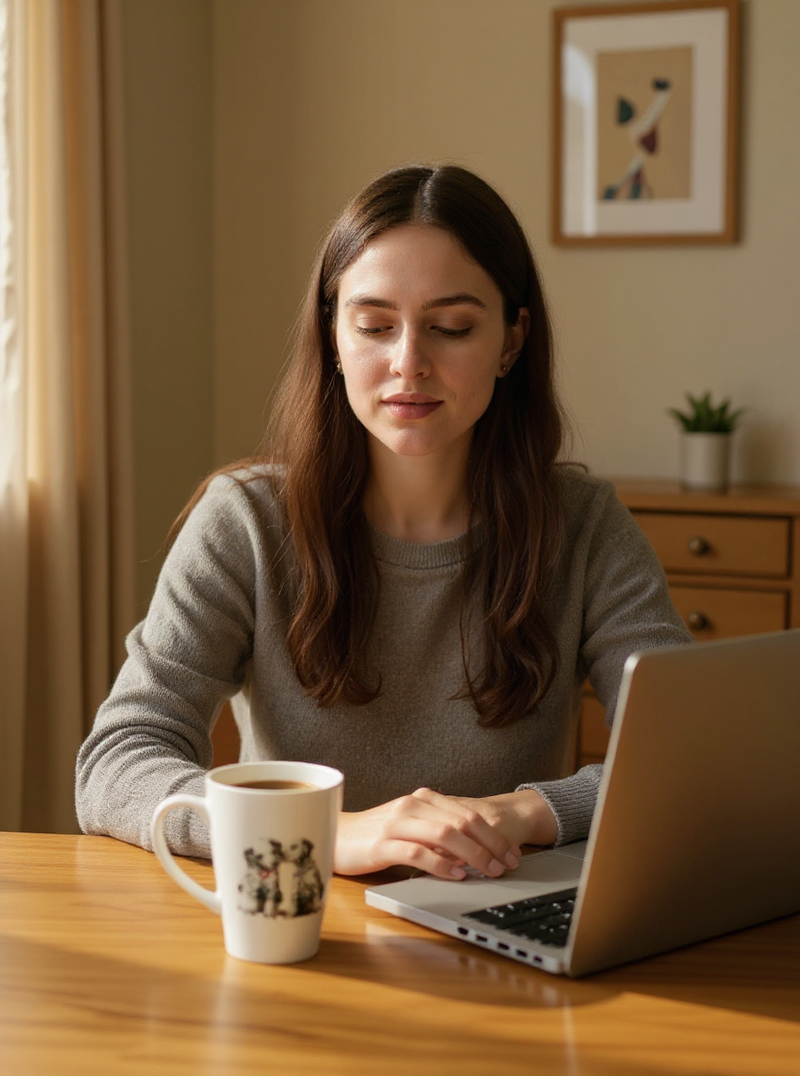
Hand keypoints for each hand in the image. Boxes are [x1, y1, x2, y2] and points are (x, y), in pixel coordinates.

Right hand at [333, 787, 556, 879]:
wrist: (334, 837)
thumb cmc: (375, 836)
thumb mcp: (411, 828)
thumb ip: (438, 833)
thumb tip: (475, 850)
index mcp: (421, 800)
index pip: (467, 813)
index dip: (494, 833)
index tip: (512, 852)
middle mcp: (411, 806)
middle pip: (462, 821)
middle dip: (491, 844)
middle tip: (508, 865)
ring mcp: (396, 824)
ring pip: (445, 834)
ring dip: (474, 854)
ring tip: (490, 871)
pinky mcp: (381, 845)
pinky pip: (417, 852)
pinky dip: (441, 864)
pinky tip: (456, 875)